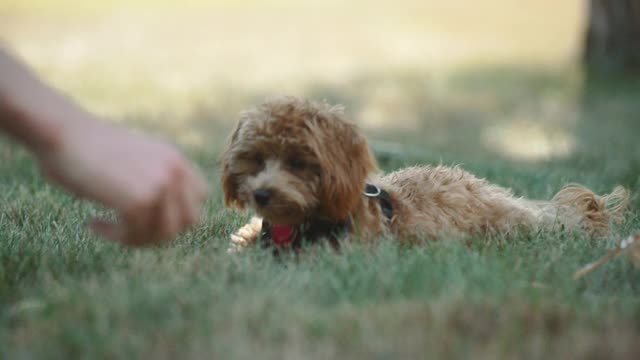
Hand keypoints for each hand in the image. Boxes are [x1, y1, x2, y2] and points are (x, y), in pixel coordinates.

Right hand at [36, 117, 208, 245]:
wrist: (62, 132)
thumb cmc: (86, 147)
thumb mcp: (134, 160)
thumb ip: (154, 180)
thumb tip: (160, 217)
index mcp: (175, 158)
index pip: (201, 197)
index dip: (179, 213)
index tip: (150, 217)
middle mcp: (174, 170)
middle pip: (189, 221)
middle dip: (161, 232)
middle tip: (130, 231)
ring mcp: (160, 184)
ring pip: (165, 234)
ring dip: (137, 238)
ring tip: (110, 228)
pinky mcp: (139, 199)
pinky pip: (136, 234)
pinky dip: (114, 235)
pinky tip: (94, 223)